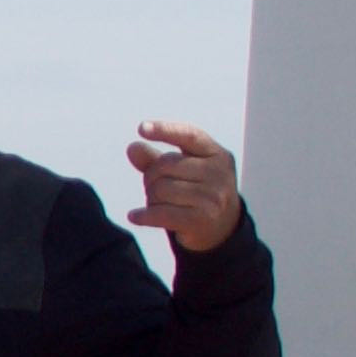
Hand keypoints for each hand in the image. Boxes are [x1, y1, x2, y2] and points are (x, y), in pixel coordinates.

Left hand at [128, 120, 243, 254]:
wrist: (222, 228)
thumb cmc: (197, 191)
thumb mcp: (183, 170)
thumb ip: (156, 158)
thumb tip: (132, 148)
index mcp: (217, 154)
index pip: (189, 135)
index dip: (165, 130)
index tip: (141, 128)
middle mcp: (218, 173)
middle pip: (164, 166)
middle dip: (150, 177)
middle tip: (155, 188)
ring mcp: (212, 198)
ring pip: (160, 190)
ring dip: (150, 198)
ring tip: (159, 204)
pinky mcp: (201, 220)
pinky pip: (160, 213)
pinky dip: (143, 215)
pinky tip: (134, 216)